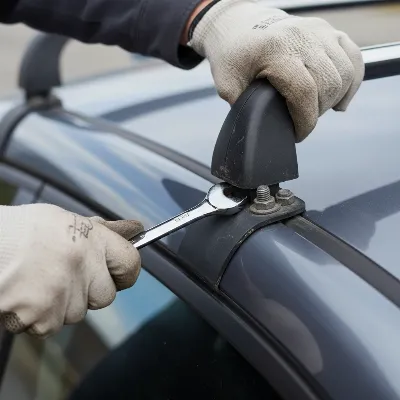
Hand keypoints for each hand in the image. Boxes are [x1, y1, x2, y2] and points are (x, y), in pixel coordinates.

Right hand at [0, 204, 142, 338]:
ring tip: (36, 282)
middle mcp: (84, 267)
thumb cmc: (20, 230)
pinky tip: (24, 296)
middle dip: (89, 292)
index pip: (131, 264)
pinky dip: (38, 317)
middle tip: (64, 276)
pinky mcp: (44, 317)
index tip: (117, 274)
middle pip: (106, 297)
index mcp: (93, 240)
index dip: (125, 272)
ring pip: (76, 313)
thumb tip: (133, 230)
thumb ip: (98, 231)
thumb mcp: (65, 220)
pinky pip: (51, 326)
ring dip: (61, 304)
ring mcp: (65, 293)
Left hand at [188, 0, 364, 141]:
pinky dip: (352, 81)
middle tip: (301, 120)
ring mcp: (319, 31)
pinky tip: (340, 98)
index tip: (298, 134)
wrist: (240, 26)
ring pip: (345, 73)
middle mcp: (302, 37)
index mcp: (276, 51)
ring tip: (315, 108)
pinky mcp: (329, 31)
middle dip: (318, 112)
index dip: (306, 121)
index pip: (304, 92)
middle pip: (329, 84)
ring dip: (334, 98)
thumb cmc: (233, 55)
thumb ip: (244, 108)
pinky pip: (354, 58)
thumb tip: (261, 130)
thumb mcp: (227, 85)